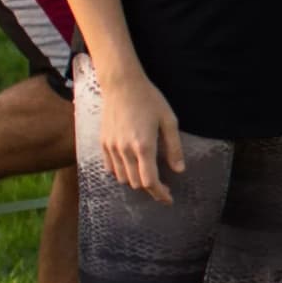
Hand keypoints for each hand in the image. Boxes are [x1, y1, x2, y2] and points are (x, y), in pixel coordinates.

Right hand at [94, 64, 185, 203]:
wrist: (121, 84)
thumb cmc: (149, 99)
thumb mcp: (169, 121)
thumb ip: (174, 147)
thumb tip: (179, 170)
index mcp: (143, 145)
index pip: (150, 181)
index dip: (160, 193)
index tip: (168, 198)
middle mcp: (124, 150)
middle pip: (136, 183)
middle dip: (151, 189)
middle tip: (163, 187)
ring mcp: (111, 147)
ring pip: (122, 178)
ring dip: (136, 181)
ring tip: (148, 175)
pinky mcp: (103, 143)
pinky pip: (110, 168)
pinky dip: (121, 173)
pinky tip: (131, 167)